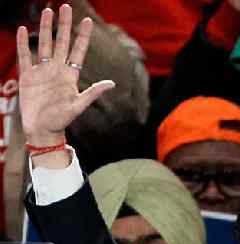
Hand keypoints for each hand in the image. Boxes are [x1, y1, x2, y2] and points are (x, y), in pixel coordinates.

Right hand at [17, 5, 113, 147]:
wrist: (42, 130)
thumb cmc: (62, 120)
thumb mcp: (79, 106)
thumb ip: (93, 92)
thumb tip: (112, 83)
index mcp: (70, 75)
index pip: (78, 50)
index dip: (82, 36)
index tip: (87, 20)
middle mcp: (57, 70)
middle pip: (61, 42)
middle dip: (64, 25)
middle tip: (65, 7)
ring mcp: (42, 72)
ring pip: (44, 45)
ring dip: (45, 29)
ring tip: (47, 12)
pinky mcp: (27, 77)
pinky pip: (25, 56)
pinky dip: (23, 43)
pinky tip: (23, 30)